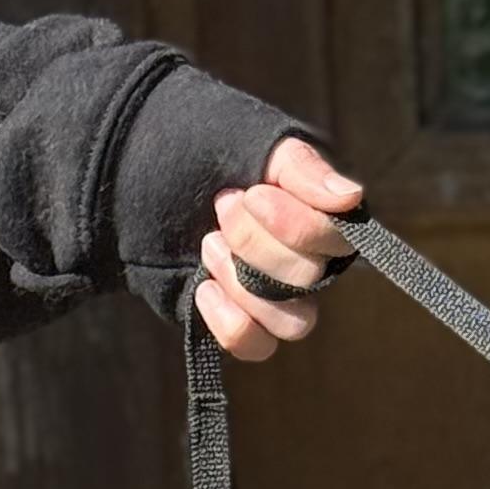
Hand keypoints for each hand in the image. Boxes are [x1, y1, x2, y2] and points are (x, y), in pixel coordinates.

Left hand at [198, 136, 360, 363]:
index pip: (336, 241)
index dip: (296, 227)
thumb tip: (351, 197)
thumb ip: (301, 169)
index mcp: (319, 215)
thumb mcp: (250, 142)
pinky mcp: (242, 321)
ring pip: (292, 321)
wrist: (138, 168)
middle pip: (308, 279)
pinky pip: (257, 346)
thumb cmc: (201, 148)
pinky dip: (230, 322)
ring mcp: (275, 296)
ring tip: (207, 244)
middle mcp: (307, 260)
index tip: (251, 194)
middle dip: (254, 243)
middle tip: (221, 206)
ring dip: (242, 283)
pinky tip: (202, 288)